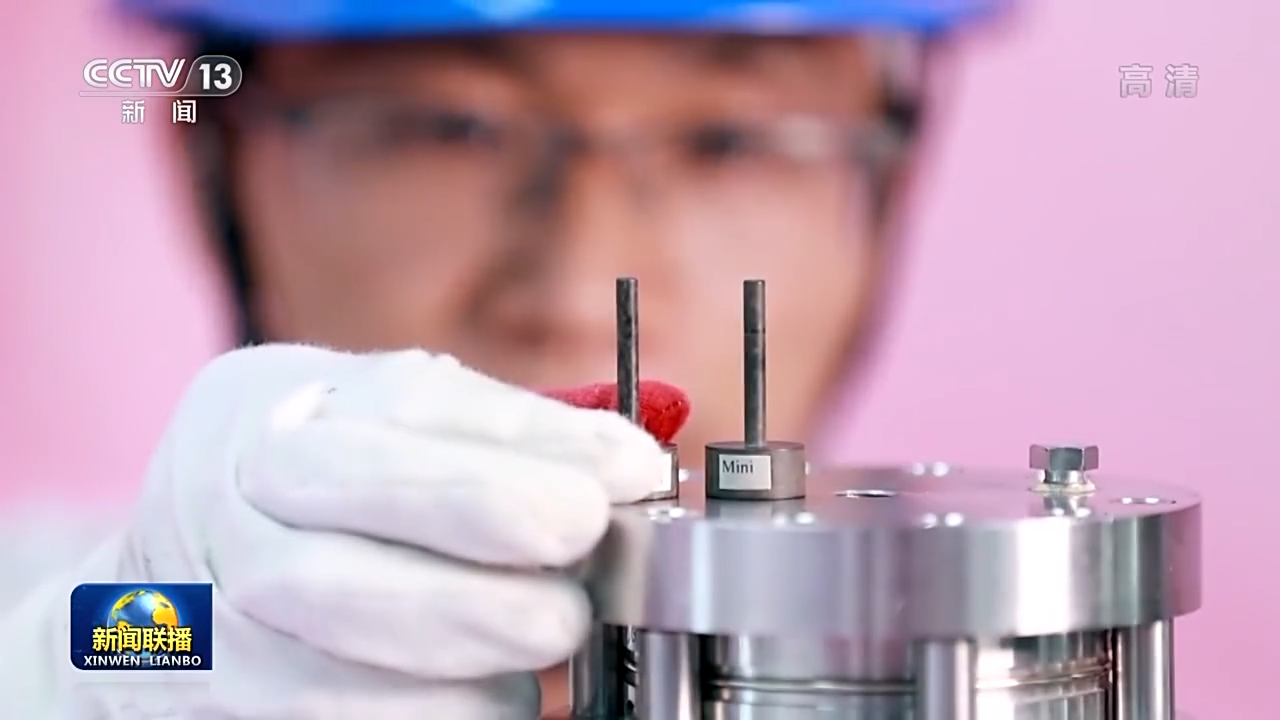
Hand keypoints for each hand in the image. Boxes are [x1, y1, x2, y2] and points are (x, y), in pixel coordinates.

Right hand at [94, 345, 666, 717]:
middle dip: (487, 523)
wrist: (166, 594)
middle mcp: (226, 496)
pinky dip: (433, 708)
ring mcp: (210, 603)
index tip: (630, 470)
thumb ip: (493, 436)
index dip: (531, 441)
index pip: (409, 406)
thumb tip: (632, 465)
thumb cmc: (310, 492)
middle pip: (351, 492)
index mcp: (273, 405)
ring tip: (555, 634)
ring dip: (470, 633)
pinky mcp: (227, 692)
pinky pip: (335, 709)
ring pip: (337, 612)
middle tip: (583, 556)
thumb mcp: (380, 430)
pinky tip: (498, 697)